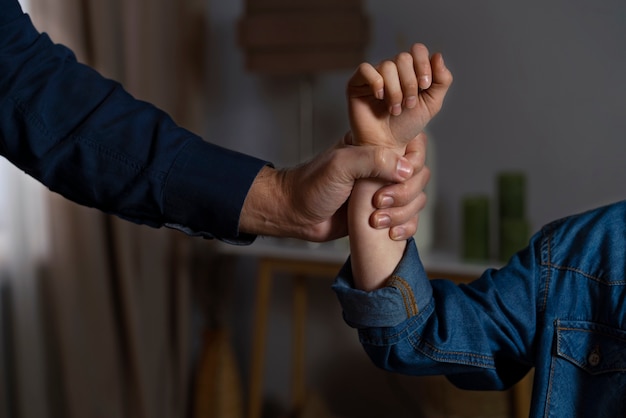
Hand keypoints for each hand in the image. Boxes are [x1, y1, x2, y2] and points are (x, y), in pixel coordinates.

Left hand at [239, 134, 427, 241]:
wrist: (295, 214)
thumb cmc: (311, 185)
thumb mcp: (340, 165)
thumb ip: (373, 160)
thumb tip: (406, 169)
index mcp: (376, 146)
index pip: (414, 146)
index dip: (412, 163)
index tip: (395, 177)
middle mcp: (384, 167)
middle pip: (420, 176)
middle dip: (405, 193)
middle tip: (378, 202)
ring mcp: (385, 191)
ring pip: (417, 199)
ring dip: (403, 213)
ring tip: (376, 220)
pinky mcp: (383, 214)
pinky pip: (409, 220)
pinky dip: (406, 228)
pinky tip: (390, 233)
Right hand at [347, 43, 452, 148]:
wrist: (387, 145)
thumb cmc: (406, 126)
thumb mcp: (431, 104)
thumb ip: (441, 81)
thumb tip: (438, 55)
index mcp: (410, 70)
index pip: (417, 50)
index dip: (423, 64)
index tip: (425, 86)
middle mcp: (392, 69)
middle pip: (403, 58)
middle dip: (410, 83)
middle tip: (408, 105)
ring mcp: (374, 75)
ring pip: (387, 66)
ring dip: (395, 91)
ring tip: (394, 109)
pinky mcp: (357, 83)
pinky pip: (366, 69)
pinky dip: (376, 83)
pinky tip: (379, 98)